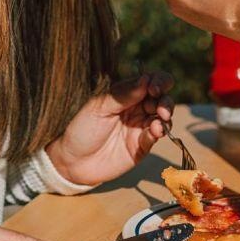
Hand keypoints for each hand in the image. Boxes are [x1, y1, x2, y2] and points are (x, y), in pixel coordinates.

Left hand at [45, 72, 173, 185]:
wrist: (73, 161)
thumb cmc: (82, 128)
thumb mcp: (99, 107)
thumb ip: (123, 94)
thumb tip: (146, 79)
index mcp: (126, 94)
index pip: (150, 81)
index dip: (158, 81)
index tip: (154, 88)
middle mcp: (137, 108)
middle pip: (162, 98)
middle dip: (165, 100)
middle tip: (160, 108)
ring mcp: (141, 127)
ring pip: (164, 117)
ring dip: (166, 115)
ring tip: (160, 119)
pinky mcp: (142, 146)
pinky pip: (156, 136)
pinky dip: (159, 132)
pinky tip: (155, 131)